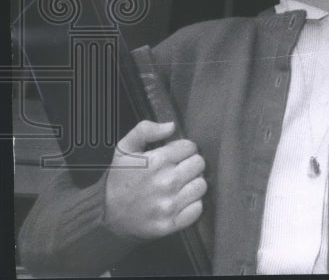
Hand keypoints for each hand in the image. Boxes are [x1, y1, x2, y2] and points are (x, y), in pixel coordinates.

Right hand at [104, 120, 207, 239]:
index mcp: (156, 161)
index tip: (173, 156)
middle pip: (199, 164)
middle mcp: (166, 183)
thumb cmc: (118, 179)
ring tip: (178, 186)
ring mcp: (169, 205)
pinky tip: (178, 201)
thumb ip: (145, 130)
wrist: (104, 214)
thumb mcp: (124, 149)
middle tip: (176, 170)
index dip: (182, 149)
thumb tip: (171, 126)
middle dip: (189, 164)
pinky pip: (197, 209)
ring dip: (192, 184)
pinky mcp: (170, 224)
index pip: (190, 147)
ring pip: (201, 185)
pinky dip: (191, 205)